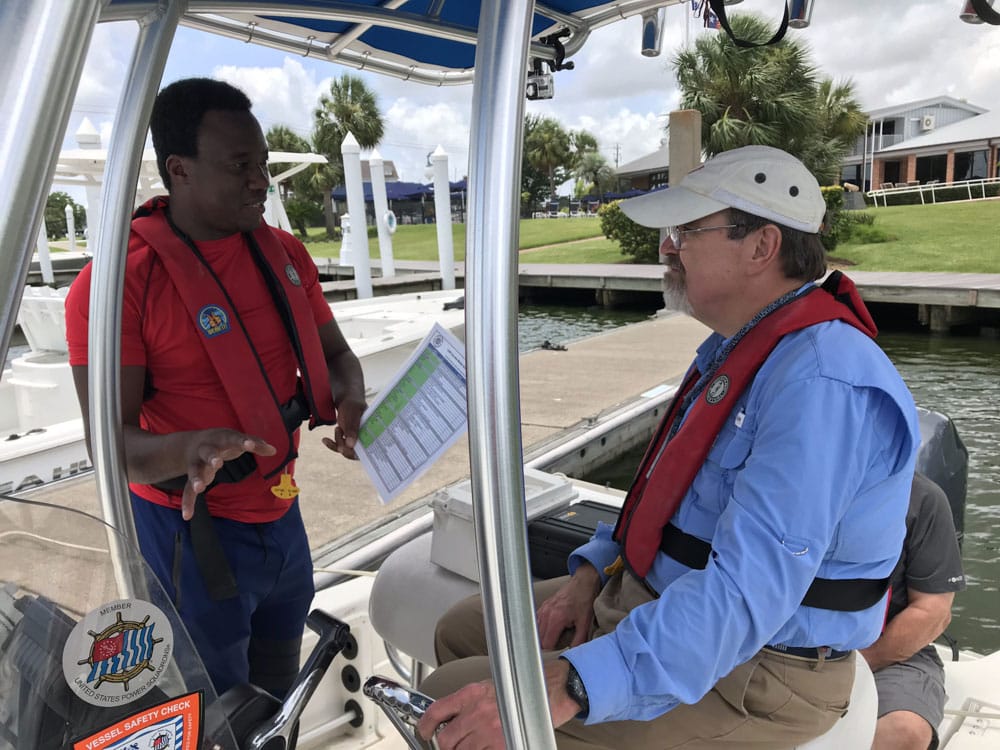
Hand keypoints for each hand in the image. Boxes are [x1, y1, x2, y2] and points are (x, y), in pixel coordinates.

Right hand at [181, 429, 274, 519]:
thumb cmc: (222, 441)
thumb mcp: (238, 440)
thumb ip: (255, 444)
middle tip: (218, 463)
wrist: (192, 443)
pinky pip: (187, 490)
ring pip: (194, 470)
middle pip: (208, 453)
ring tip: (199, 488)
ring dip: (196, 478)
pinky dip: (188, 502)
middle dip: (212, 457)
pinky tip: (188, 516)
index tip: (250, 444)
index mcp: (222, 439)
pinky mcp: (192, 478)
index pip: (234, 439)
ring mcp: (197, 464)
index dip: (242, 442)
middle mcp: (206, 450)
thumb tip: (274, 450)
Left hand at [322, 396, 365, 459]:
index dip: (359, 452)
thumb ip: (352, 428)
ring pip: (346, 449)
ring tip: (338, 428)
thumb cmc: (353, 403)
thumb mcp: (353, 413)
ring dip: (338, 443)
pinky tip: (325, 439)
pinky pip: (339, 445)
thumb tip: (351, 445)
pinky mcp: (347, 438)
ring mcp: (355, 438)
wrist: (346, 398)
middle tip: (339, 446)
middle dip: (346, 449)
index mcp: (372, 432)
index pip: (368, 450)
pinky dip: (332, 444)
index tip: (347, 449)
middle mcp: (365, 437)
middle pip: (356, 452)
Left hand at [416, 662, 582, 749]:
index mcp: (471, 694)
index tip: (423, 733)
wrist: (549, 692)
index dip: (424, 726)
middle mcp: (477, 712)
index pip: (436, 711)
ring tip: (475, 744)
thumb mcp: (488, 686)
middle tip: (454, 744)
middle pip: (446, 740)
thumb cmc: (522, 687)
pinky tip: (489, 746)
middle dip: (447, 746)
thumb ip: (468, 701)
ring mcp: (489, 731)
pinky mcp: (501, 745)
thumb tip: (451, 717)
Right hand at [536, 564, 601, 649]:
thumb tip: (574, 651)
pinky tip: (551, 627)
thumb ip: (579, 639)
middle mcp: (547, 614)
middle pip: (539, 638)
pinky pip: (537, 621)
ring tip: (555, 635)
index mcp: (556, 619)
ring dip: (543, 636)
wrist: (583, 582)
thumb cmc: (584, 599)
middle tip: (558, 643)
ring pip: (536, 630)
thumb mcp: (585, 622)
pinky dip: (542, 627)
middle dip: (548, 644)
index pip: (546, 643)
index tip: (559, 648)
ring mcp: (543, 608)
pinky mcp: (543, 606)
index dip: (553, 649)